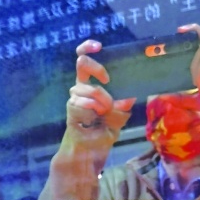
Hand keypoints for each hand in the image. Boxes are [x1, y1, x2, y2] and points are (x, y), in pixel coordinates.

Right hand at [39, 40, 134, 199]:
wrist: (88, 154)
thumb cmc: (101, 134)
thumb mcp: (118, 119)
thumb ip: (122, 107)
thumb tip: (129, 97)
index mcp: (92, 85)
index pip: (85, 60)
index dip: (88, 48)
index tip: (98, 46)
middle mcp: (81, 88)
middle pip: (82, 63)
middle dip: (98, 68)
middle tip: (108, 79)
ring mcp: (75, 98)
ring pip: (87, 86)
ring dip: (100, 98)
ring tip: (105, 111)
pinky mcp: (71, 109)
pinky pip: (81, 101)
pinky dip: (92, 107)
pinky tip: (95, 115)